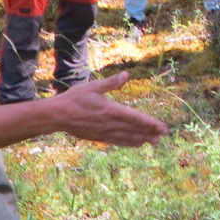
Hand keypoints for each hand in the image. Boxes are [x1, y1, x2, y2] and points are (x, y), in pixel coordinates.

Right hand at [54, 73, 168, 146]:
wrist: (57, 115)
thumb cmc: (74, 98)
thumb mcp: (93, 87)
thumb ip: (111, 83)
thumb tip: (126, 75)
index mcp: (111, 110)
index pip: (136, 118)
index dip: (151, 123)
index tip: (163, 128)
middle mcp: (109, 123)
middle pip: (134, 129)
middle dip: (149, 132)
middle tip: (162, 136)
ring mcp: (104, 132)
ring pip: (127, 137)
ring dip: (141, 139)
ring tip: (153, 142)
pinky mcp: (98, 137)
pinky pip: (116, 141)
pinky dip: (128, 142)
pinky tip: (135, 144)